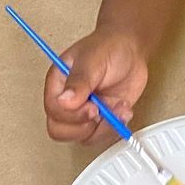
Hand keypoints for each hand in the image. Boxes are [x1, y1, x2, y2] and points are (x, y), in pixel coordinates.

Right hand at [43, 26, 148, 144]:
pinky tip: (123, 109)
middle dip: (84, 126)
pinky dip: (116, 127)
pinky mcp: (102, 119)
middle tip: (101, 111)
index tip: (92, 106)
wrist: (131, 50)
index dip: (72, 114)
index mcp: (59, 83)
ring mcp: (85, 112)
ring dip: (105, 127)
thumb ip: (79, 81)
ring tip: (118, 107)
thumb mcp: (93, 59)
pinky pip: (102, 136)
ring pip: (84, 137)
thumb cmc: (109, 47)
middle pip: (61, 130)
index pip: (53, 110)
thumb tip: (64, 101)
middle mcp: (68, 101)